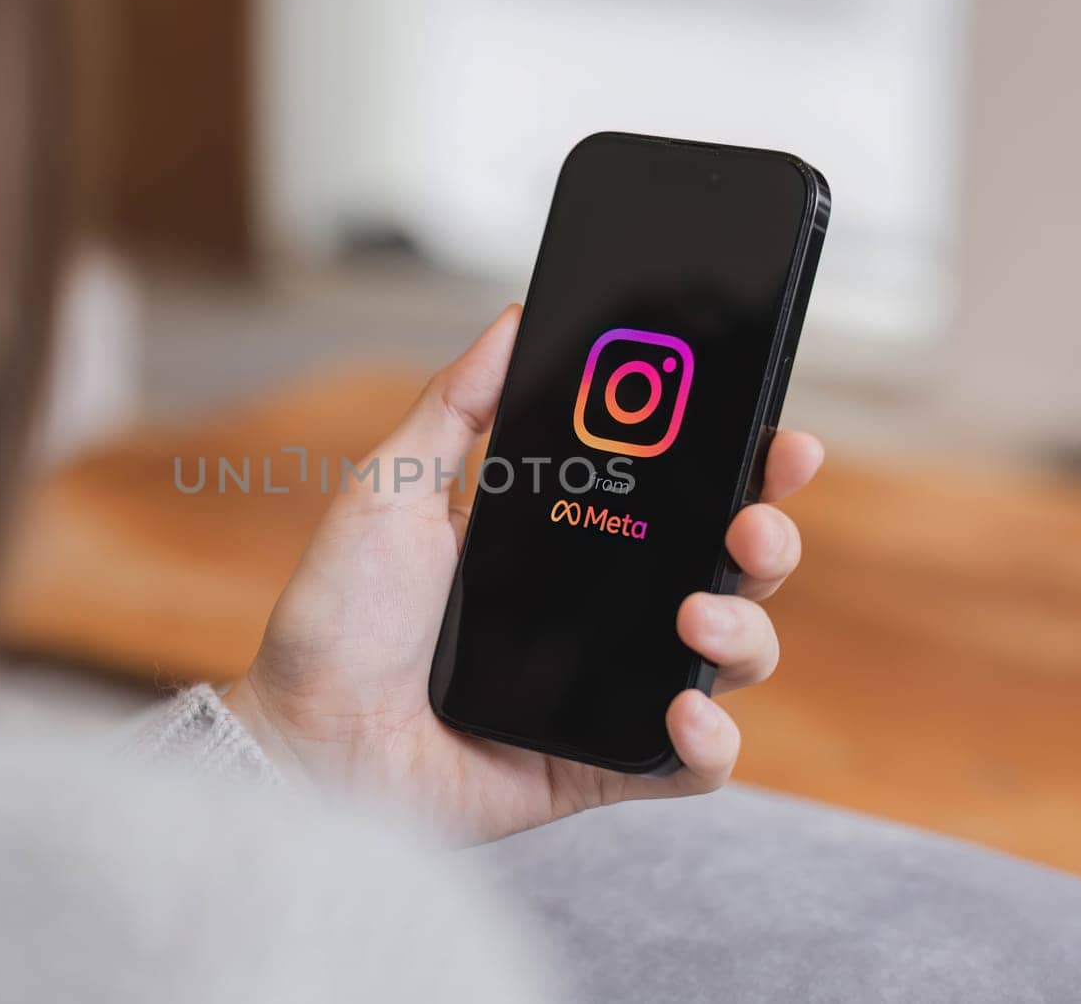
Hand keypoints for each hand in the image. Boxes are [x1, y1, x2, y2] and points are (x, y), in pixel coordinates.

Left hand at [225, 305, 823, 842]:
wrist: (302, 738)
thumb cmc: (336, 618)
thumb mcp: (389, 491)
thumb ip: (454, 407)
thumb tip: (513, 316)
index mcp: (563, 538)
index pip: (679, 493)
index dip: (742, 465)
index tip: (778, 437)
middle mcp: (600, 611)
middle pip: (727, 569)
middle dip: (767, 538)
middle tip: (752, 525)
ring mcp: (607, 689)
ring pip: (730, 657)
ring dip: (745, 631)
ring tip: (696, 617)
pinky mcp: (601, 764)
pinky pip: (691, 764)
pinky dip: (710, 744)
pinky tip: (683, 715)